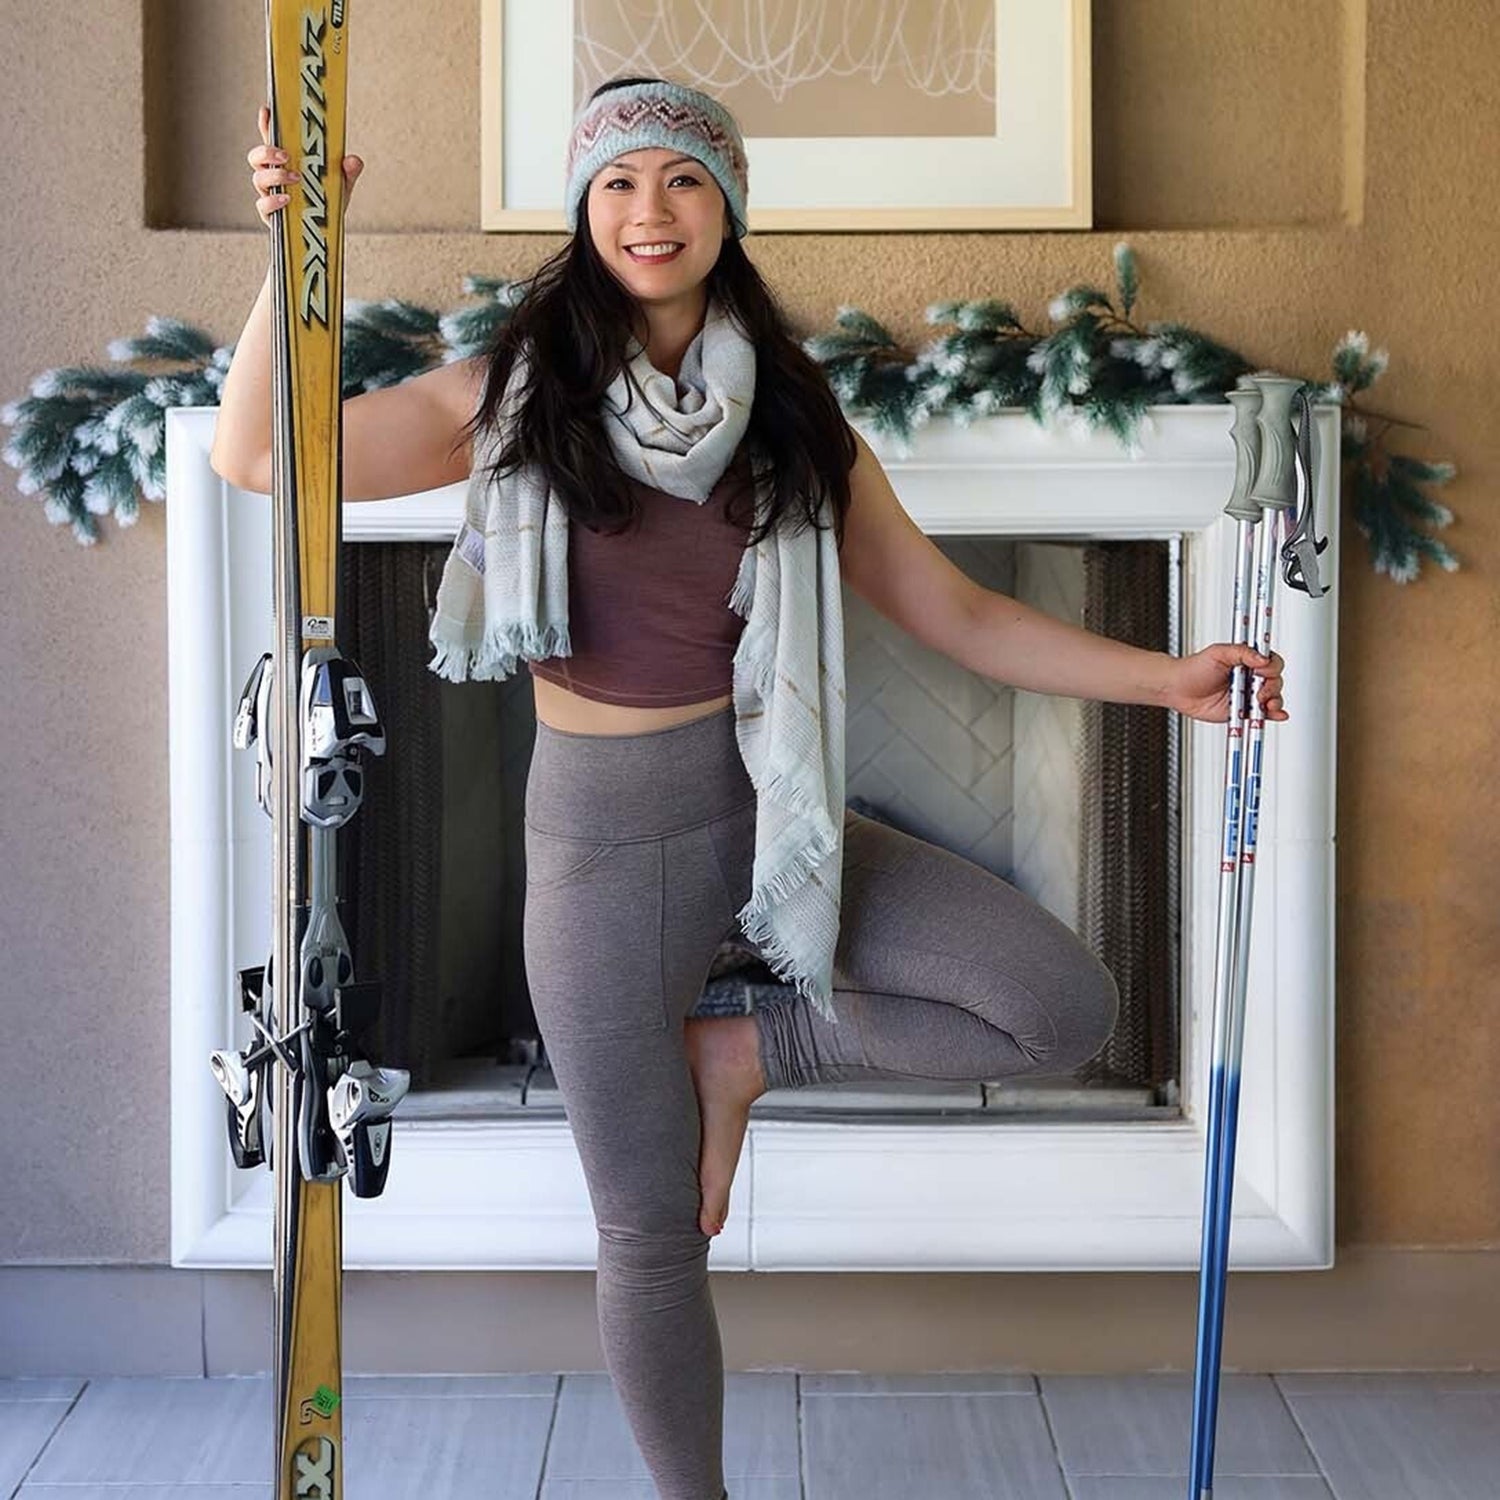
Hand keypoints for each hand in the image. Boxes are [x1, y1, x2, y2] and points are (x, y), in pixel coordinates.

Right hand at [250, 102, 362, 225]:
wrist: (328, 231)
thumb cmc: (328, 202)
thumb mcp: (342, 184)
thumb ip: (348, 171)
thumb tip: (353, 160)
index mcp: (286, 163)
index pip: (271, 139)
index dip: (266, 124)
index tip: (268, 111)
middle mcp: (273, 176)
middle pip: (256, 157)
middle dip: (267, 151)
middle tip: (286, 155)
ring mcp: (269, 195)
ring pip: (258, 179)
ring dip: (275, 175)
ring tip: (295, 178)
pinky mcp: (271, 215)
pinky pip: (263, 206)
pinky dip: (273, 201)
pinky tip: (287, 199)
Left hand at [1166, 644, 1287, 723]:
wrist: (1178, 689)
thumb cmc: (1195, 669)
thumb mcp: (1218, 653)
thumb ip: (1242, 652)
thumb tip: (1263, 658)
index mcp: (1248, 661)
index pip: (1271, 662)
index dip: (1271, 667)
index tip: (1262, 671)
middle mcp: (1250, 678)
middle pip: (1275, 681)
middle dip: (1272, 687)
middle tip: (1259, 692)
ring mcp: (1248, 695)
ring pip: (1272, 698)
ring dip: (1274, 701)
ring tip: (1265, 704)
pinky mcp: (1244, 711)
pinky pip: (1262, 715)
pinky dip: (1273, 716)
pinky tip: (1277, 715)